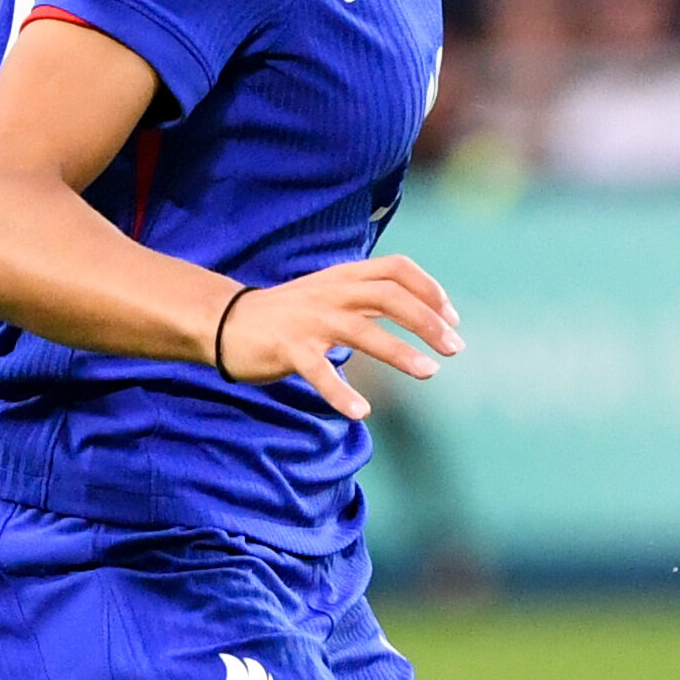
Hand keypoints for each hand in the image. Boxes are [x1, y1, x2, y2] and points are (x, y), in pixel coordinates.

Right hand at [218, 258, 460, 423]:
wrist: (225, 321)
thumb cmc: (286, 313)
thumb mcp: (330, 294)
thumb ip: (367, 298)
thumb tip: (416, 310)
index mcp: (344, 276)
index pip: (397, 268)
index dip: (429, 289)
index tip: (452, 317)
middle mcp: (331, 292)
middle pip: (389, 297)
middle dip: (427, 321)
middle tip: (454, 348)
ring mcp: (309, 319)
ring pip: (362, 330)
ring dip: (399, 352)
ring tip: (429, 372)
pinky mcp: (288, 348)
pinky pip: (319, 371)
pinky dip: (340, 392)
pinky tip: (361, 411)